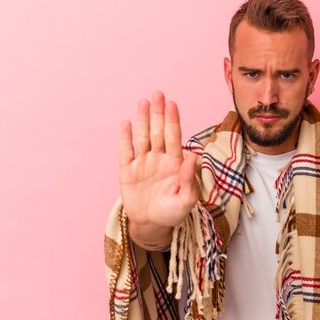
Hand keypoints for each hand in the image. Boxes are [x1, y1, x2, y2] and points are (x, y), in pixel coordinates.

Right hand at [119, 91, 198, 228]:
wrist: (152, 225)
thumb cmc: (173, 212)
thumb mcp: (186, 199)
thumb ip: (190, 178)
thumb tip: (193, 156)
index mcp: (175, 163)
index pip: (174, 138)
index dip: (172, 121)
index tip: (172, 104)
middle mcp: (159, 158)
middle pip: (158, 132)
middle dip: (158, 114)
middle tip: (158, 94)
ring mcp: (143, 163)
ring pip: (143, 137)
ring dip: (143, 120)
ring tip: (144, 102)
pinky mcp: (127, 171)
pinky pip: (126, 151)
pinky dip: (125, 138)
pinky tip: (126, 123)